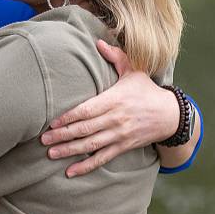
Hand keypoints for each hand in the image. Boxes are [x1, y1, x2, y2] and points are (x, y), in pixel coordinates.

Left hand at [39, 39, 178, 177]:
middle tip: (43, 140)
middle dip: (63, 135)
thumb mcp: (134, 70)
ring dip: (70, 151)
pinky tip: (70, 172)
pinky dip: (86, 166)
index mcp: (114, 99)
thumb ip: (116, 57)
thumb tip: (99, 41)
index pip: (87, 110)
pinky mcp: (123, 147)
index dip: (69, 117)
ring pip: (91, 145)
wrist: (170, 115)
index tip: (52, 122)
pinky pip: (102, 158)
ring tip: (51, 153)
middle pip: (85, 129)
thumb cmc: (147, 90)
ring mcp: (119, 135)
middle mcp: (115, 119)